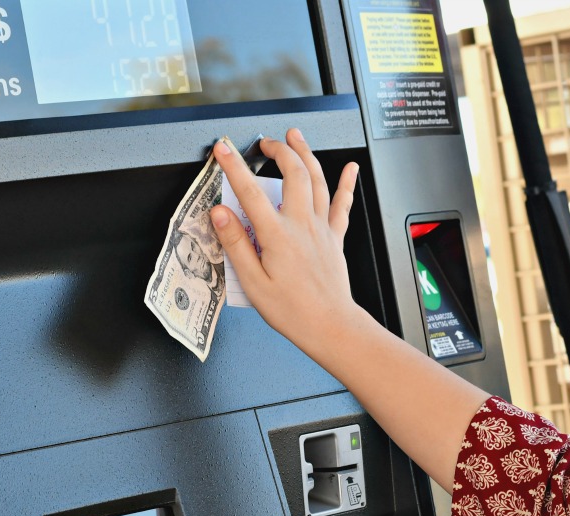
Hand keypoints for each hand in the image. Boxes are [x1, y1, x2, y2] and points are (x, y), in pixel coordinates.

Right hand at [210, 129, 361, 351]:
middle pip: (293, 173)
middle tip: (264, 142)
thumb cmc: (292, 311)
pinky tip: (350, 168)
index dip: (233, 167)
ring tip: (296, 136)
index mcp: (277, 236)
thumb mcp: (253, 283)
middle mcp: (302, 225)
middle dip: (278, 150)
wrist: (331, 326)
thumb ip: (236, 244)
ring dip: (306, 153)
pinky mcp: (335, 238)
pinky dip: (346, 184)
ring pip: (317, 180)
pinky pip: (342, 205)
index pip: (250, 192)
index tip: (222, 149)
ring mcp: (321, 229)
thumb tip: (220, 214)